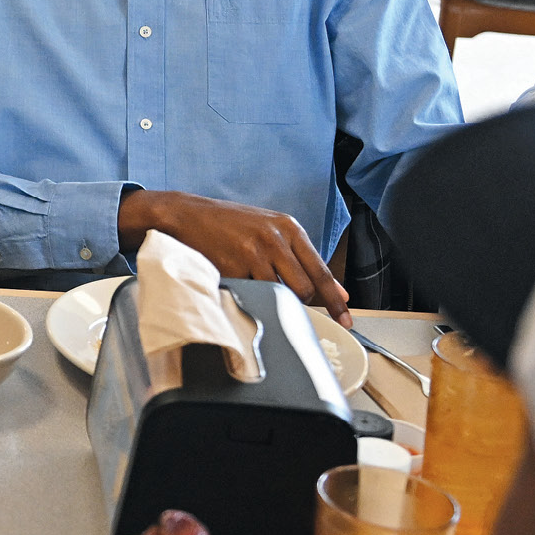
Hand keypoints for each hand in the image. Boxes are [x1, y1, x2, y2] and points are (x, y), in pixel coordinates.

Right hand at [120, 189, 349, 317]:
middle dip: (298, 300)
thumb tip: (336, 291)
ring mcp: (253, 253)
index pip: (320, 271)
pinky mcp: (232, 266)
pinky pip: (250, 293)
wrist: (188, 214)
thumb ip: (302, 259)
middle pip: (303, 288)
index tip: (346, 320)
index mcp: (289, 228)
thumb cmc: (232, 224)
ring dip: (270, 296)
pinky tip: (234, 274)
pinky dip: (246, 291)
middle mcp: (274, 239)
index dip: (334, 300)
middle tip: (282, 295)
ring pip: (278, 294)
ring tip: (253, 278)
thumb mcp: (272, 232)